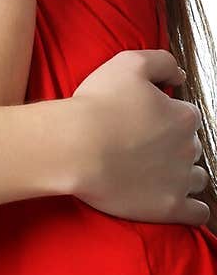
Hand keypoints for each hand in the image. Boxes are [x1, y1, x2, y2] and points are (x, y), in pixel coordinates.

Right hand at [72, 50, 207, 224]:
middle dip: (173, 145)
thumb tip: (179, 76)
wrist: (76, 147)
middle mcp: (189, 148)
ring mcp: (181, 180)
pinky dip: (193, 207)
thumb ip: (162, 62)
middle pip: (191, 146)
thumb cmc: (98, 104)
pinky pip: (198, 212)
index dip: (166, 114)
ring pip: (197, 177)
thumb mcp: (128, 63)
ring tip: (155, 172)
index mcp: (182, 115)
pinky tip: (177, 200)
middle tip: (142, 145)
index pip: (186, 114)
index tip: (143, 119)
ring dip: (184, 174)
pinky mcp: (171, 207)